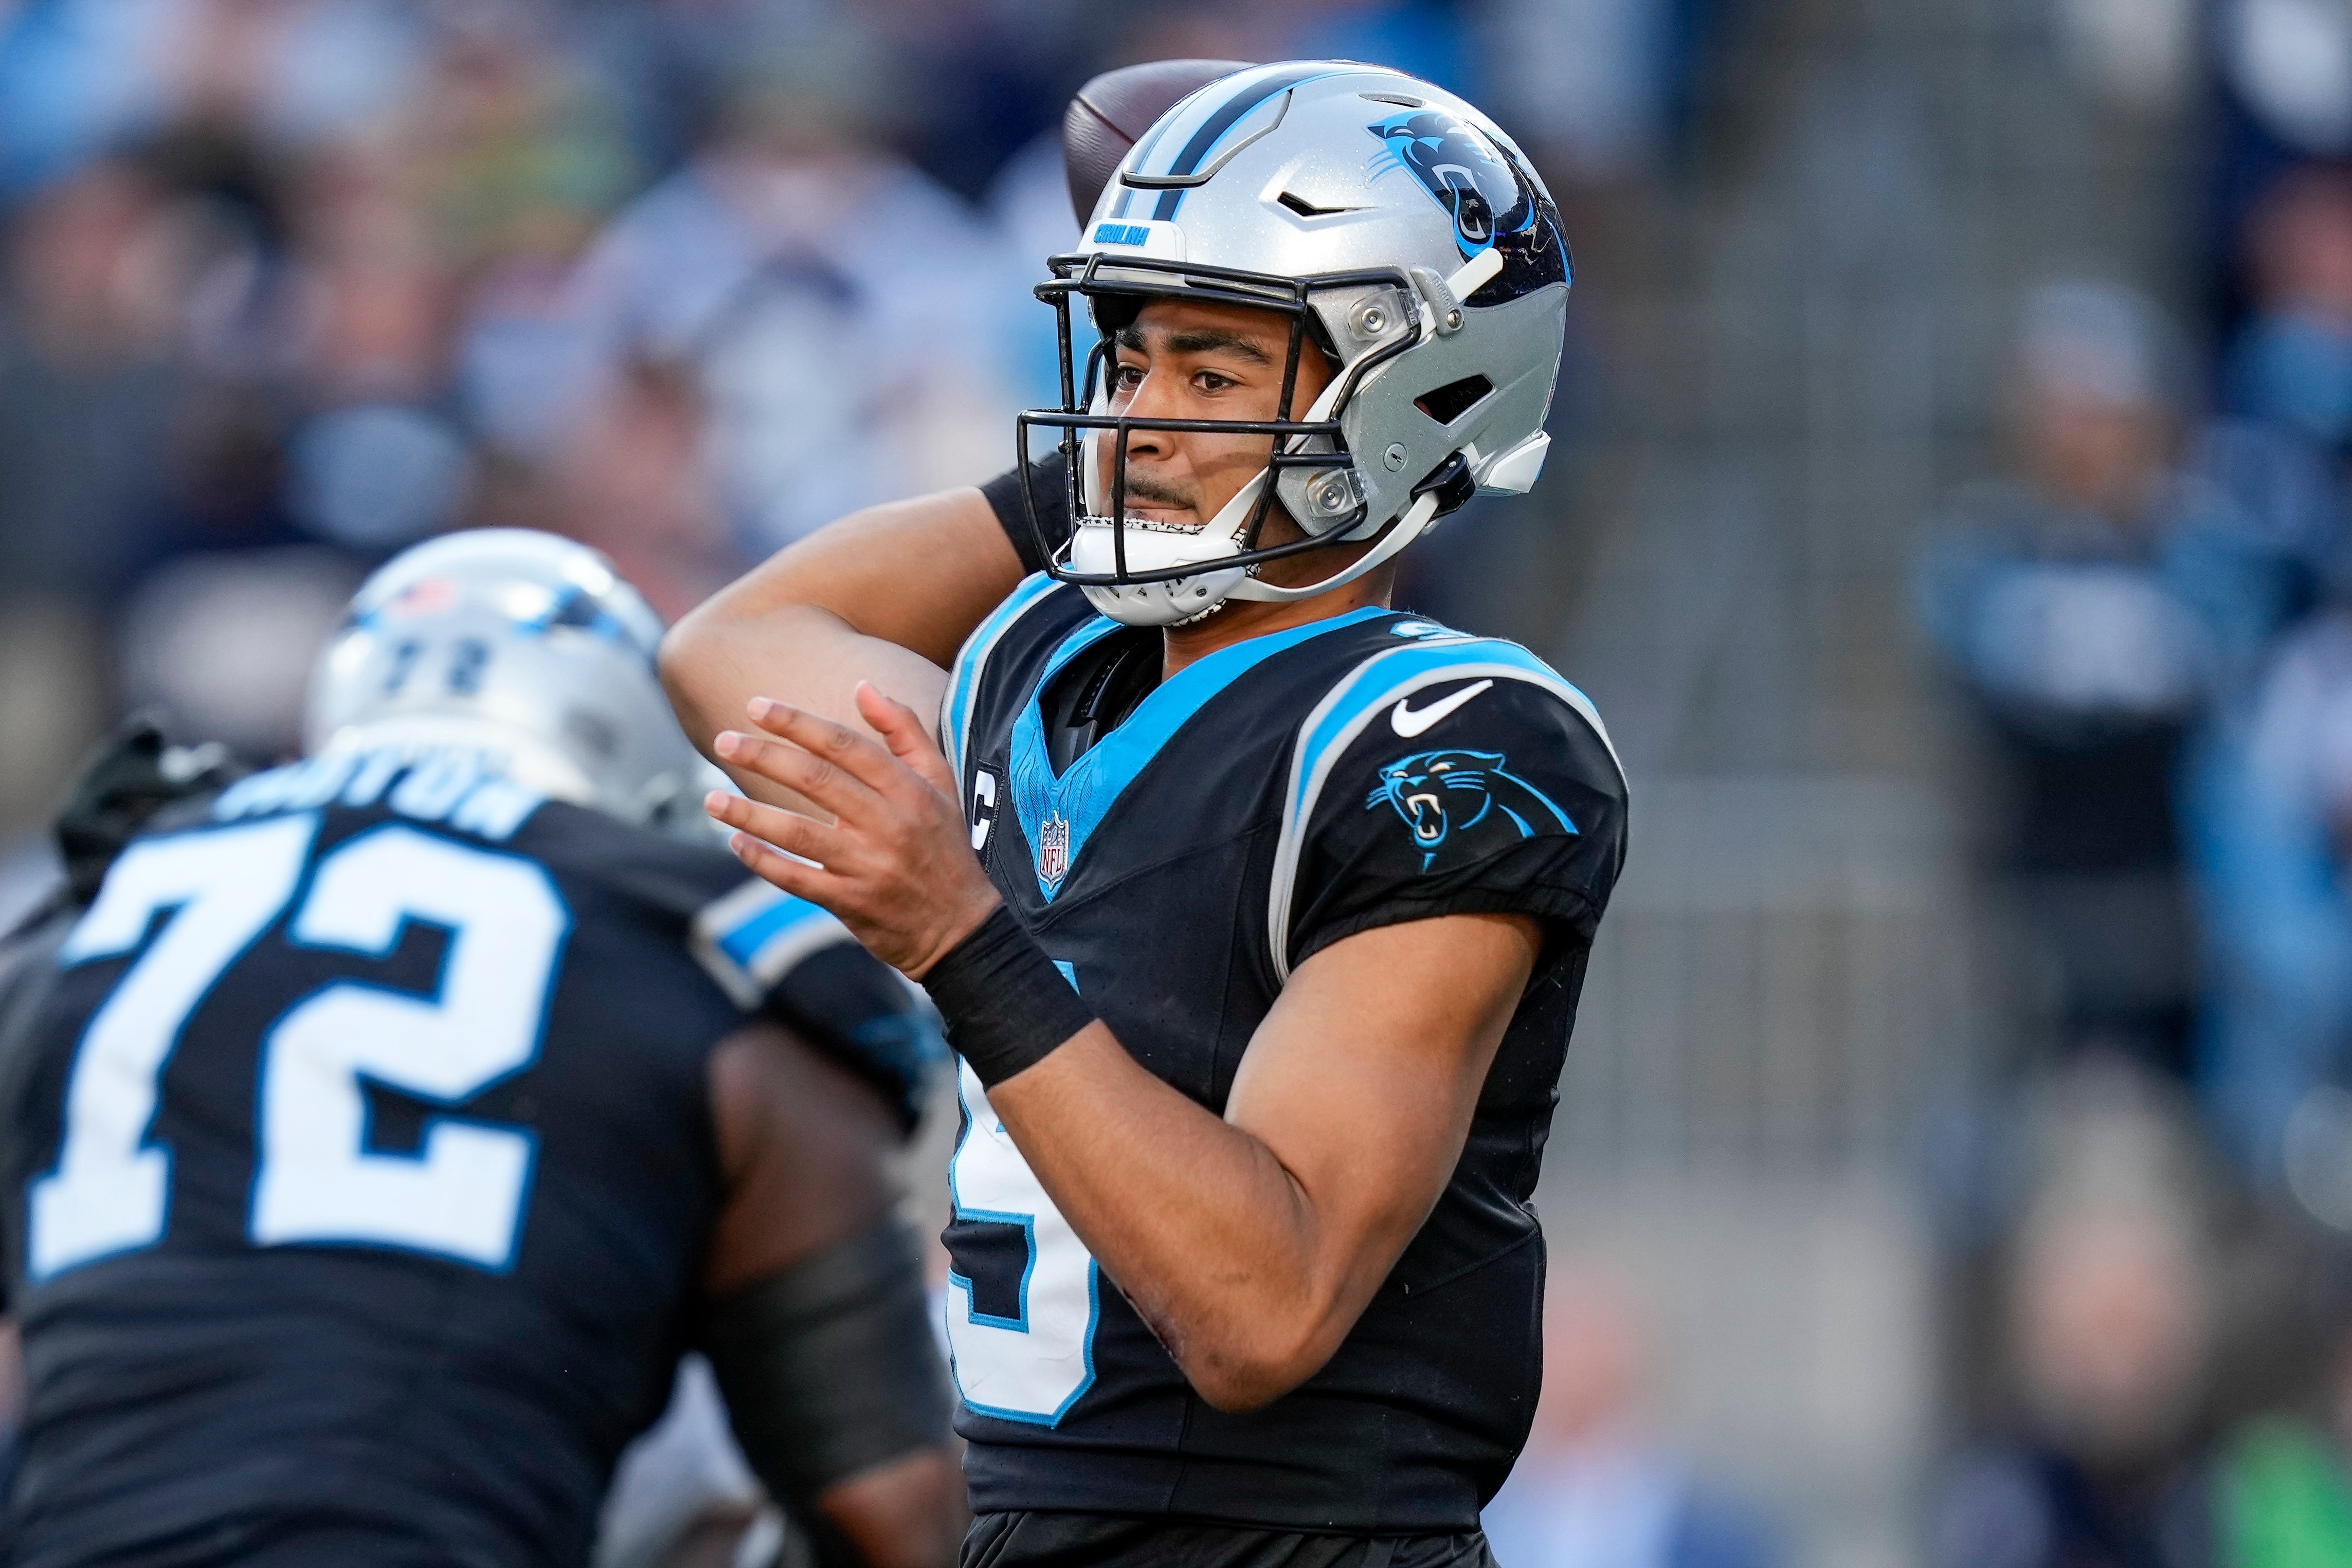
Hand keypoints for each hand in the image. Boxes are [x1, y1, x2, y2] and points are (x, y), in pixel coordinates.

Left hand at [704, 683, 1001, 977]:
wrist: (961, 928)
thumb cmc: (944, 846)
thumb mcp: (940, 783)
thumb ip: (905, 731)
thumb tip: (865, 686)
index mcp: (910, 790)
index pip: (847, 746)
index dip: (798, 723)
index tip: (758, 707)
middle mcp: (890, 824)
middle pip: (817, 781)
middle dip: (764, 757)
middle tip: (723, 741)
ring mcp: (869, 866)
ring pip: (799, 833)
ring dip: (750, 813)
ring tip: (710, 799)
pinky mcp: (852, 903)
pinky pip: (799, 879)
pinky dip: (764, 861)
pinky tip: (736, 843)